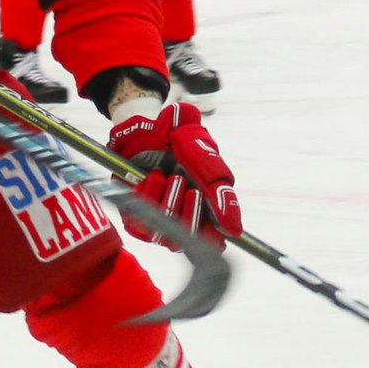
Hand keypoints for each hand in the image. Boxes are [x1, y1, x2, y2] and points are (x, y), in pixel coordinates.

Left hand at [108, 100, 240, 243]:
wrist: (151, 125)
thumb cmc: (183, 142)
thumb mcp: (208, 162)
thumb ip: (222, 195)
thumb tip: (234, 230)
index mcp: (204, 210)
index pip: (211, 242)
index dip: (212, 239)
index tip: (214, 226)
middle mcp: (180, 218)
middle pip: (186, 241)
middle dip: (190, 215)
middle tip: (191, 190)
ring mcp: (156, 217)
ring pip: (163, 233)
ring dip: (170, 203)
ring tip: (172, 177)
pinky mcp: (134, 212)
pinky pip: (138, 221)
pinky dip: (149, 196)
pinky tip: (154, 177)